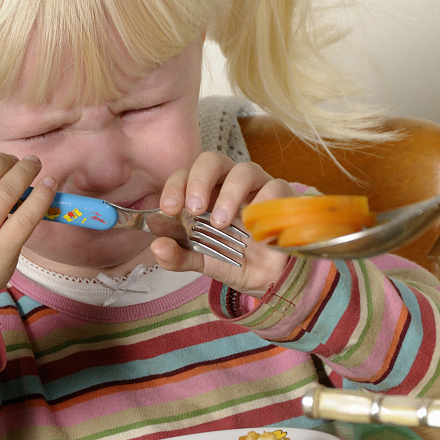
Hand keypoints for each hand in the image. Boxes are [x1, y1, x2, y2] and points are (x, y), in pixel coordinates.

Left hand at [151, 152, 296, 295]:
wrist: (268, 278)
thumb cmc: (232, 259)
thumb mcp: (201, 260)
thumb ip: (177, 255)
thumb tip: (157, 248)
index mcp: (204, 192)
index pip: (185, 175)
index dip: (175, 187)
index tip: (169, 209)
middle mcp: (228, 181)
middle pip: (211, 160)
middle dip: (199, 181)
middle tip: (194, 209)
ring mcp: (257, 185)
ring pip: (243, 170)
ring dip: (229, 194)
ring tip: (221, 223)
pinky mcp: (282, 195)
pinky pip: (273, 188)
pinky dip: (261, 205)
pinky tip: (253, 228)